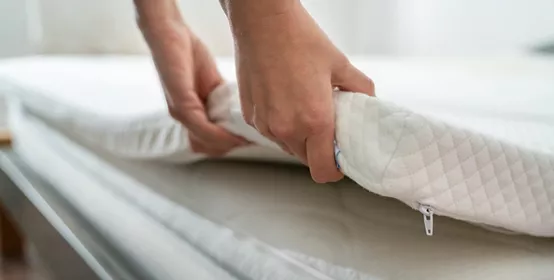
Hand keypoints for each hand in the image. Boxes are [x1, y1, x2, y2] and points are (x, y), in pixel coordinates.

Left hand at [137, 6, 247, 156]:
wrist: (167, 32)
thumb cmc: (185, 52)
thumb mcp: (211, 80)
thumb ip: (221, 98)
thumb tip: (237, 111)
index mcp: (189, 112)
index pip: (207, 142)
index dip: (228, 144)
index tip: (248, 139)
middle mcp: (182, 116)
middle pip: (207, 148)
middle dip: (230, 146)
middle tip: (249, 139)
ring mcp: (180, 112)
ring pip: (205, 142)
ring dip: (227, 142)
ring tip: (244, 137)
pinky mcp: (180, 103)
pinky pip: (201, 127)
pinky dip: (219, 133)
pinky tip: (233, 131)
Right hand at [228, 2, 374, 182]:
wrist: (262, 22)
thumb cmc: (298, 39)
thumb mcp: (340, 64)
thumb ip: (360, 90)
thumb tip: (368, 103)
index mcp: (315, 120)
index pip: (324, 170)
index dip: (335, 169)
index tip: (339, 157)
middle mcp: (287, 128)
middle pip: (306, 160)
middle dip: (318, 150)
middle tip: (326, 125)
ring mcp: (265, 124)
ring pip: (287, 146)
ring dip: (298, 137)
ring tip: (303, 106)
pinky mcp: (250, 115)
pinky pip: (270, 131)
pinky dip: (280, 124)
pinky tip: (285, 98)